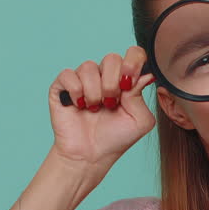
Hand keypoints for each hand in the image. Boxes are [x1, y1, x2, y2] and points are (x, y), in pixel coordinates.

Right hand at [47, 45, 156, 170]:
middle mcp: (105, 75)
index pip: (134, 54)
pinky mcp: (63, 86)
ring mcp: (83, 79)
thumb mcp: (140, 120)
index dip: (132, 62)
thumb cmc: (115, 138)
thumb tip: (145, 74)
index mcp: (126, 80)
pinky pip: (69, 74)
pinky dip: (76, 91)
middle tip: (110, 104)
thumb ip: (142, 95)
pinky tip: (79, 105)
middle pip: (111, 58)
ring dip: (94, 92)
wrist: (90, 155)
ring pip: (89, 66)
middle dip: (112, 84)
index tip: (129, 84)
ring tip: (94, 109)